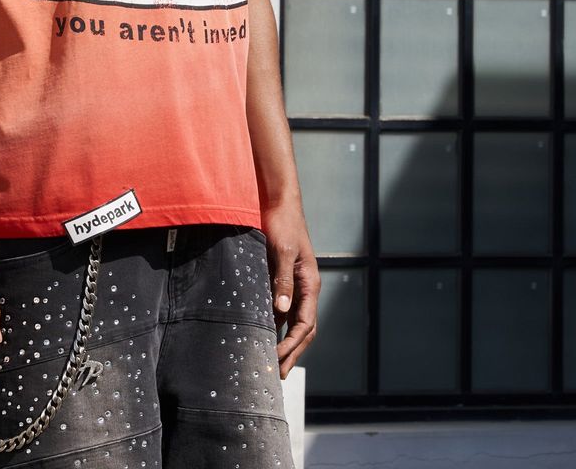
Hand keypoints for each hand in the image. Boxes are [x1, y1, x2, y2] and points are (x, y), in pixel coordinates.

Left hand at [262, 202, 320, 378]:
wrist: (278, 200)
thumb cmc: (282, 223)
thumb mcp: (281, 251)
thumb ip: (282, 281)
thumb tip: (281, 312)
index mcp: (310, 283)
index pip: (305, 324)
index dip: (292, 345)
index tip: (277, 359)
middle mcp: (305, 288)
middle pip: (304, 329)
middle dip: (292, 352)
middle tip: (278, 374)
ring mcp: (296, 284)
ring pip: (294, 321)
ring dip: (286, 342)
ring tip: (273, 362)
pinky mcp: (283, 278)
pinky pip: (283, 308)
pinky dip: (277, 325)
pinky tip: (265, 334)